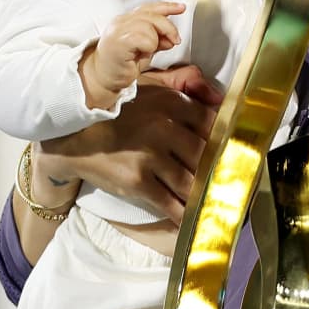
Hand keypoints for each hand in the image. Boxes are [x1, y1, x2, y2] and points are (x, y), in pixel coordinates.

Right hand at [37, 69, 220, 225]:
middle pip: (205, 156)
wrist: (72, 135)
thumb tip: (220, 98)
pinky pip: (168, 202)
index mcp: (170, 104)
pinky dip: (183, 214)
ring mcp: (150, 155)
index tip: (237, 155)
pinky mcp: (136, 180)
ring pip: (190, 181)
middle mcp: (163, 127)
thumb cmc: (115, 111)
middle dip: (218, 173)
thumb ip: (182, 87)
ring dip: (203, 195)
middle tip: (230, 185)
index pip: (212, 123)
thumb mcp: (148, 89)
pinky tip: (192, 221)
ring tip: (214, 204)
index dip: (227, 142)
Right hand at [80, 1, 185, 107]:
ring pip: (148, 25)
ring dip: (155, 40)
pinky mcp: (118, 42)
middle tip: (174, 41)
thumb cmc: (121, 64)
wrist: (103, 77)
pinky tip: (143, 52)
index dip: (167, 6)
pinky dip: (149, 45)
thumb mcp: (145, 49)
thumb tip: (172, 37)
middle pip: (152, 15)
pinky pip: (141, 37)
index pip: (149, 8)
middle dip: (168, 27)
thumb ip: (158, 40)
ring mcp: (118, 31)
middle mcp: (121, 22)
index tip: (181, 8)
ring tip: (150, 50)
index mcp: (127, 20)